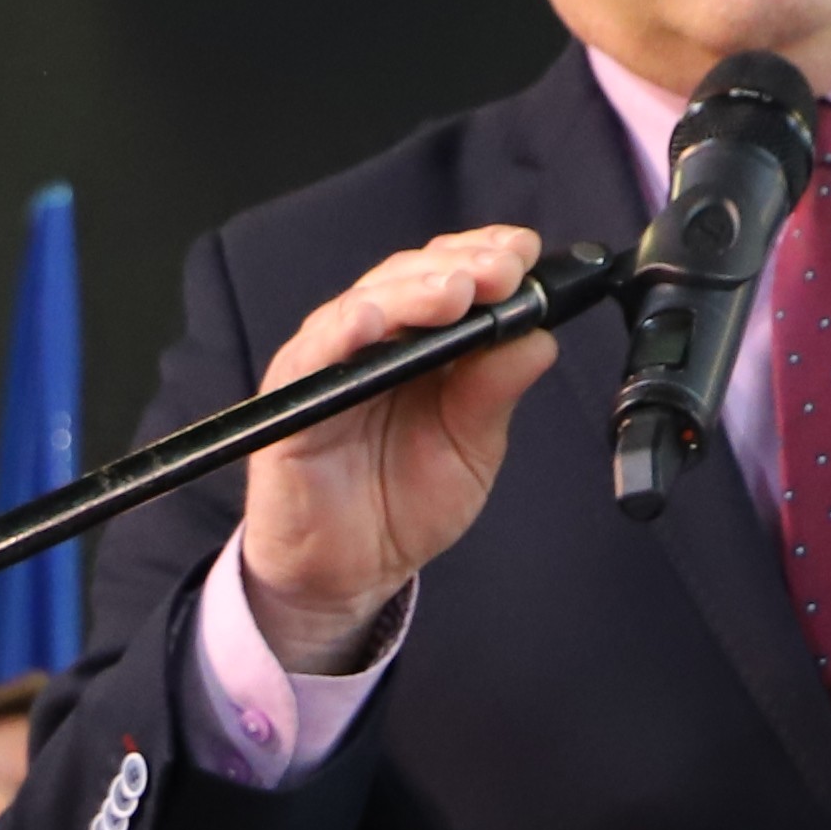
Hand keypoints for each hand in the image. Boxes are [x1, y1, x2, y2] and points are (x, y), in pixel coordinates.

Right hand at [230, 226, 559, 669]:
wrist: (348, 575)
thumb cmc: (402, 506)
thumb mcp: (472, 450)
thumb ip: (496, 393)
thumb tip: (538, 338)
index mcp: (422, 346)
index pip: (450, 277)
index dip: (486, 256)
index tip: (525, 254)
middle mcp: (374, 342)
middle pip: (411, 278)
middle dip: (462, 266)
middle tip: (503, 270)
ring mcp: (331, 363)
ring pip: (366, 302)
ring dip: (412, 290)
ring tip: (456, 290)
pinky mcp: (292, 396)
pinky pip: (313, 352)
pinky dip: (344, 330)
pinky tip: (376, 321)